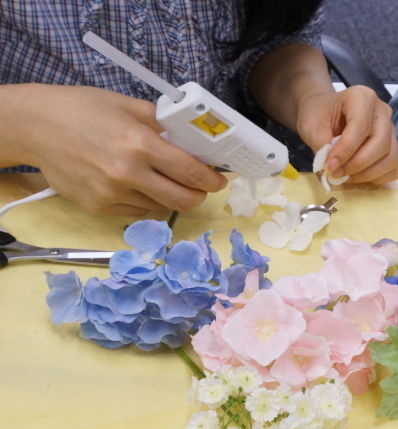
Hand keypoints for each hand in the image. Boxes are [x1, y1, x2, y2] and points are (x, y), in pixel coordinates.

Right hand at [19, 85, 225, 214]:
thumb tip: (192, 138)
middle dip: (198, 195)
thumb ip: (162, 124)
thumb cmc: (81, 110)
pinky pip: (136, 211)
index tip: (219, 180)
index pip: (191, 172)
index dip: (212, 180)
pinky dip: (146, 201)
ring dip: (171, 197)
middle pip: (182, 199)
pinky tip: (139, 185)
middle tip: (201, 187)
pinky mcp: (98, 207)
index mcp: (139, 144)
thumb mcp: (127, 106)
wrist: (34, 127)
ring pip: (160, 207)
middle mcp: (128, 173)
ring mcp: (112, 194)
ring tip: (166, 181)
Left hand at [296, 86, 397, 185]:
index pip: (361, 126)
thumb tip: (332, 168)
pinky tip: (359, 177)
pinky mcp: (393, 147)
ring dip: (367, 174)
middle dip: (358, 164)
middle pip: (381, 143)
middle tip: (336, 174)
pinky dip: (378, 178)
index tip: (329, 166)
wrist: (326, 113)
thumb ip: (321, 144)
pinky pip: (394, 168)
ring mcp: (391, 130)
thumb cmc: (319, 115)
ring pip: (390, 158)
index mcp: (362, 97)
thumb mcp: (311, 125)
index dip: (346, 150)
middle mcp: (382, 112)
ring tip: (345, 177)